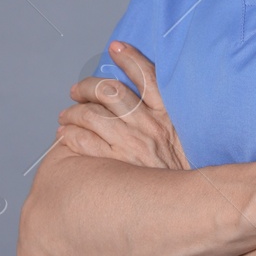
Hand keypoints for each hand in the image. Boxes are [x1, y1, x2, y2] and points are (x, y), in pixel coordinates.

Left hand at [57, 41, 189, 170]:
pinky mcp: (117, 163)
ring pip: (92, 114)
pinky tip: (64, 136)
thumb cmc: (183, 176)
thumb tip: (148, 110)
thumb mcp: (186, 142)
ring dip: (73, 112)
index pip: (149, 76)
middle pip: (112, 91)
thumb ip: (170, 123)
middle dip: (88, 87)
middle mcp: (151, 125)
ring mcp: (133, 143)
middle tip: (76, 91)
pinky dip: (69, 134)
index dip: (130, 57)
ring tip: (65, 117)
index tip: (116, 47)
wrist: (191, 208)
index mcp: (170, 116)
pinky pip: (83, 140)